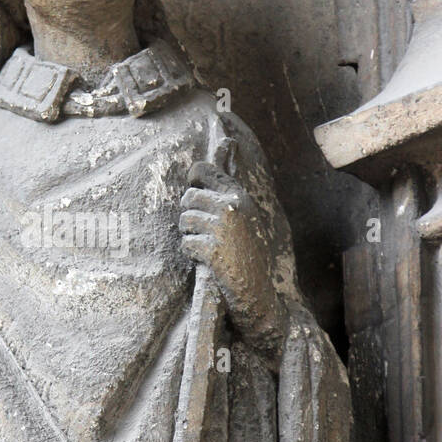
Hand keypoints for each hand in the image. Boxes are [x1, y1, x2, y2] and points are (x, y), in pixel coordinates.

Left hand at [179, 142, 287, 353]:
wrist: (257, 292)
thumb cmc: (248, 254)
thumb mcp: (246, 217)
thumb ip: (229, 193)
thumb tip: (219, 149)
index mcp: (240, 197)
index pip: (204, 170)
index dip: (193, 177)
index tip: (193, 184)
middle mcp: (232, 207)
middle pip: (188, 197)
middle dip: (189, 214)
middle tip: (201, 230)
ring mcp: (222, 228)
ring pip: (184, 220)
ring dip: (189, 235)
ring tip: (206, 246)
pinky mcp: (212, 249)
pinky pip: (186, 243)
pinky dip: (192, 254)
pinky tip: (207, 260)